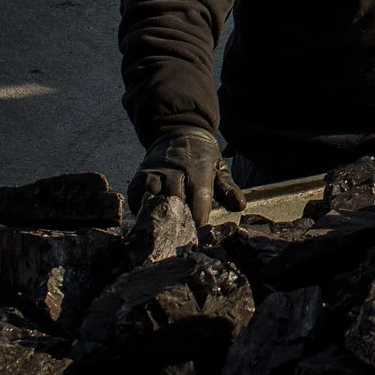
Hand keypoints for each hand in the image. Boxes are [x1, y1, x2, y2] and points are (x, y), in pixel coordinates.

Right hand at [128, 129, 244, 227]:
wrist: (178, 131)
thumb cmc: (201, 157)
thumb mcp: (219, 168)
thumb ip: (228, 189)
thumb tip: (239, 206)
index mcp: (198, 169)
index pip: (198, 197)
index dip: (199, 219)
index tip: (200, 237)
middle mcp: (175, 170)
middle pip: (174, 201)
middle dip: (177, 224)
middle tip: (179, 244)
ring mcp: (156, 171)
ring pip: (153, 198)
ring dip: (157, 218)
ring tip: (161, 238)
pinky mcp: (141, 174)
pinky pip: (136, 194)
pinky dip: (139, 210)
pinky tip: (145, 223)